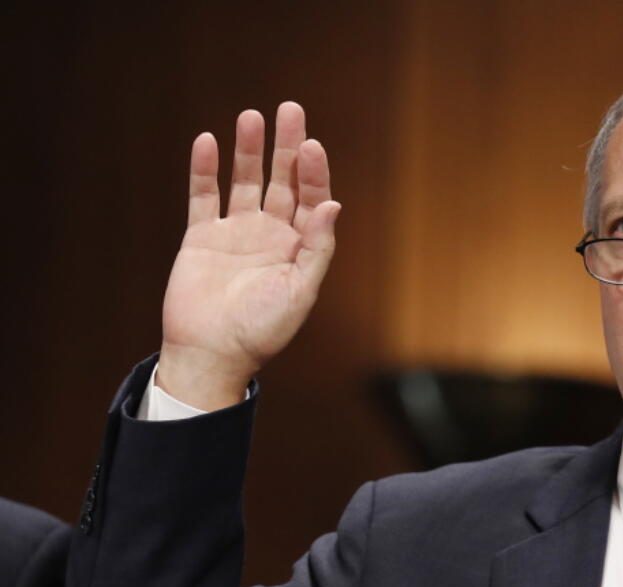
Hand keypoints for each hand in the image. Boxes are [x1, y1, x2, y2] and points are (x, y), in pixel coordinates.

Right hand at [158, 102, 340, 409]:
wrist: (213, 354)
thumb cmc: (263, 331)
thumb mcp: (300, 292)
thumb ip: (317, 248)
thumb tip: (333, 204)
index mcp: (300, 249)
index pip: (312, 200)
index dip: (313, 172)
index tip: (311, 145)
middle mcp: (271, 236)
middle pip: (283, 181)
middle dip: (287, 146)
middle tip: (290, 109)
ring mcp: (236, 234)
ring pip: (245, 182)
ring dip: (249, 150)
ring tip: (251, 116)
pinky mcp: (202, 238)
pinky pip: (204, 197)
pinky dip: (205, 170)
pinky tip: (208, 141)